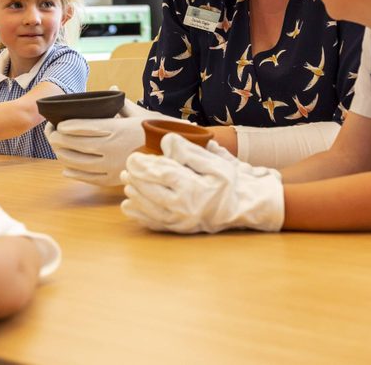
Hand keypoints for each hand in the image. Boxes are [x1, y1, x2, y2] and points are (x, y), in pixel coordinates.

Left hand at [47, 96, 162, 186]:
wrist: (170, 153)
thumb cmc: (152, 130)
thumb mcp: (138, 113)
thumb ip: (120, 102)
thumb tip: (111, 87)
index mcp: (116, 129)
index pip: (83, 126)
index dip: (66, 126)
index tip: (57, 123)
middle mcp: (112, 148)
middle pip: (76, 144)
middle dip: (58, 139)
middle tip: (50, 134)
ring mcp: (112, 166)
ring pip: (78, 162)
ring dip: (62, 155)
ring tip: (56, 149)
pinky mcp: (114, 179)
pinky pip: (88, 178)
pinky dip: (74, 173)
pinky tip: (66, 168)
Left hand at [121, 135, 283, 233]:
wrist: (243, 207)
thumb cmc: (230, 183)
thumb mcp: (216, 162)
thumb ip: (189, 152)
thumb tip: (166, 142)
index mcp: (193, 188)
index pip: (161, 175)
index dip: (144, 166)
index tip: (133, 158)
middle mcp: (184, 208)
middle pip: (150, 191)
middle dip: (135, 178)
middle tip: (127, 168)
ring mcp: (180, 221)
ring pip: (149, 208)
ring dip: (134, 194)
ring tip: (127, 183)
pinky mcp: (180, 229)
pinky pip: (154, 223)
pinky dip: (139, 215)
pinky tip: (129, 206)